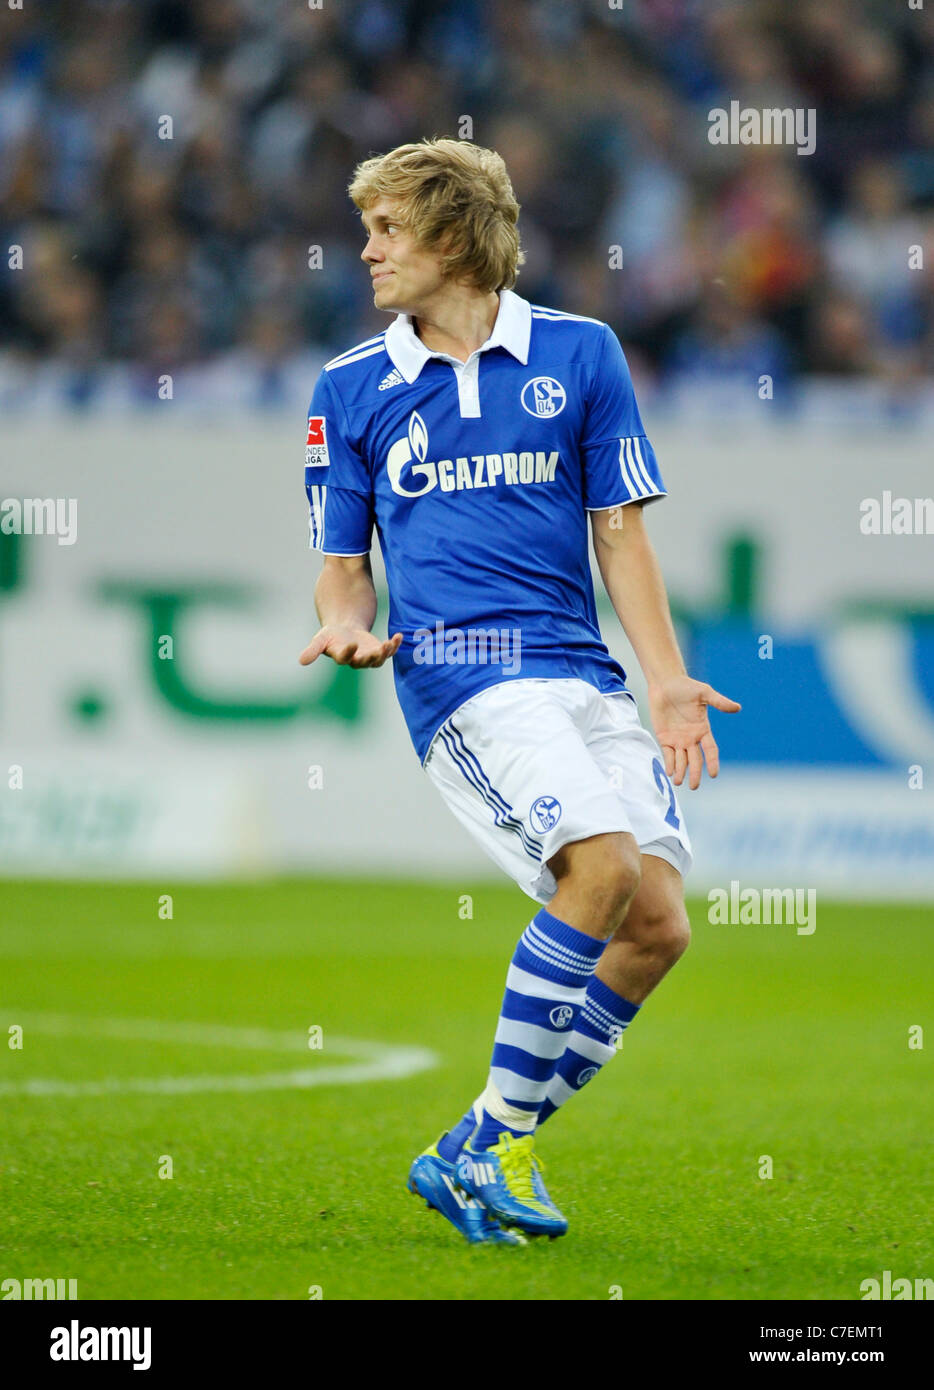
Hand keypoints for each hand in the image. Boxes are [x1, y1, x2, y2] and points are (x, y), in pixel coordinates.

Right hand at [299, 625, 401, 669]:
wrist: (345, 631)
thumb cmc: (331, 636)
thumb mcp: (320, 640)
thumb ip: (313, 650)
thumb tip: (301, 661)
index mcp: (341, 657)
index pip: (345, 657)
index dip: (349, 652)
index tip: (352, 644)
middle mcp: (356, 660)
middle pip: (365, 661)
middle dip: (371, 657)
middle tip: (377, 651)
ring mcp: (369, 657)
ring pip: (379, 659)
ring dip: (385, 653)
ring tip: (388, 643)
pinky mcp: (379, 651)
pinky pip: (389, 651)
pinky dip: (395, 645)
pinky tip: (399, 636)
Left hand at [647, 675, 740, 789]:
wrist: (665, 683)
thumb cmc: (686, 687)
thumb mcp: (704, 693)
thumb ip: (719, 702)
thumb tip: (737, 708)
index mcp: (703, 730)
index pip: (710, 750)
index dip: (713, 762)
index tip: (714, 774)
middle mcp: (691, 738)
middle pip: (695, 760)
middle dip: (695, 773)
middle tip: (694, 786)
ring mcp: (678, 739)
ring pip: (681, 760)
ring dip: (681, 772)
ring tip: (679, 782)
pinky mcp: (664, 737)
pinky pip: (667, 754)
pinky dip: (669, 764)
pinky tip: (670, 773)